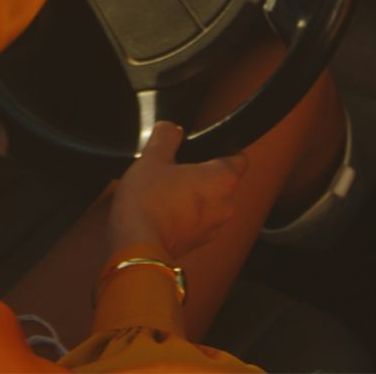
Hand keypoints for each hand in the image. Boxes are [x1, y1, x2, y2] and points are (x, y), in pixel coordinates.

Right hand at [107, 121, 247, 261]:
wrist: (136, 245)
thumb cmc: (149, 202)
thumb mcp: (153, 158)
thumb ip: (166, 137)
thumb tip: (171, 129)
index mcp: (222, 179)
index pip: (239, 158)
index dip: (225, 149)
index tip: (209, 148)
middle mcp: (225, 205)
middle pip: (222, 181)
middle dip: (202, 174)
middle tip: (177, 168)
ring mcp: (213, 228)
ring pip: (210, 204)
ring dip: (193, 197)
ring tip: (164, 191)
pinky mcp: (198, 243)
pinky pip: (197, 222)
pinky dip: (185, 216)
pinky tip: (162, 210)